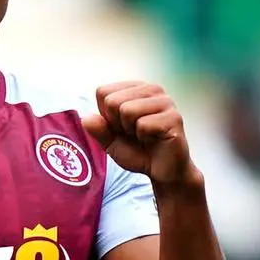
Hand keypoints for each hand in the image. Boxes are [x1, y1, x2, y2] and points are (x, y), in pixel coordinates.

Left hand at [82, 82, 198, 186]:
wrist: (162, 171)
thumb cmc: (138, 151)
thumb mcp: (110, 142)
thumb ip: (97, 129)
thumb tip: (85, 118)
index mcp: (135, 88)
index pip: (103, 92)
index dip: (107, 116)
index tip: (122, 128)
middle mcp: (152, 89)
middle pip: (113, 100)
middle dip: (118, 124)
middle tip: (134, 134)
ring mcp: (165, 101)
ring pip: (127, 110)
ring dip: (131, 131)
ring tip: (144, 136)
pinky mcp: (174, 116)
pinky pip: (143, 124)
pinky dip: (144, 138)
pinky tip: (155, 140)